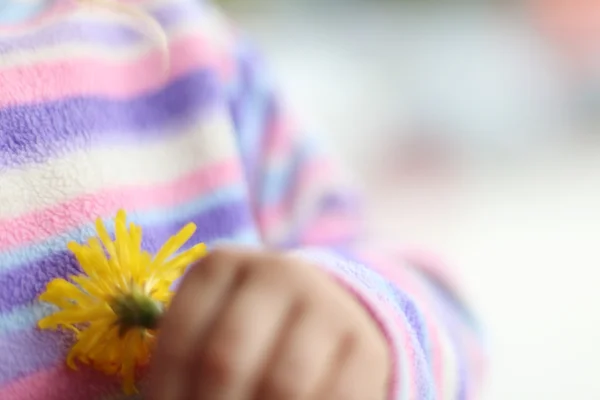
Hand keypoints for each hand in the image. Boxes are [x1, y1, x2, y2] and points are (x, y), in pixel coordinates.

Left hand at [148, 247, 390, 399]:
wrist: (327, 310)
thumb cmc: (252, 325)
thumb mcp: (213, 323)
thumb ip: (188, 359)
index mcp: (222, 266)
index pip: (178, 340)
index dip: (166, 392)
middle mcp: (277, 273)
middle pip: (226, 361)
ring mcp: (326, 305)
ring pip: (282, 385)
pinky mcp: (366, 345)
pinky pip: (335, 398)